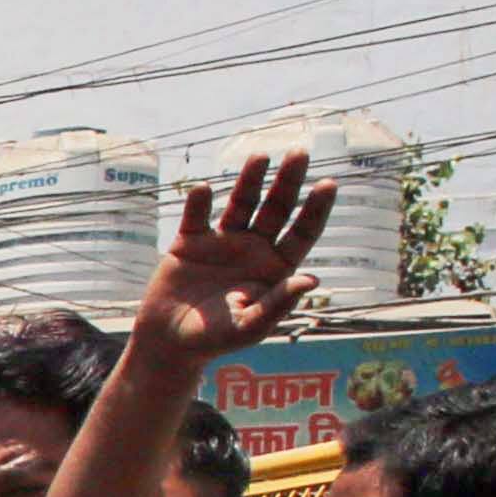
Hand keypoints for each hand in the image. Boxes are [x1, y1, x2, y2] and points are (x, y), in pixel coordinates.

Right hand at [140, 151, 332, 363]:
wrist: (168, 343)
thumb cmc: (214, 340)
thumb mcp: (249, 327)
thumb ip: (278, 304)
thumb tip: (311, 280)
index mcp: (274, 268)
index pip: (302, 232)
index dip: (315, 209)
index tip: (328, 184)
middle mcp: (253, 249)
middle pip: (276, 208)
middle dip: (289, 181)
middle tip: (300, 153)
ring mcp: (221, 243)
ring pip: (241, 204)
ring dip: (251, 180)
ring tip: (260, 157)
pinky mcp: (189, 243)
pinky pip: (196, 218)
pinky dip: (199, 204)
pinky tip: (203, 190)